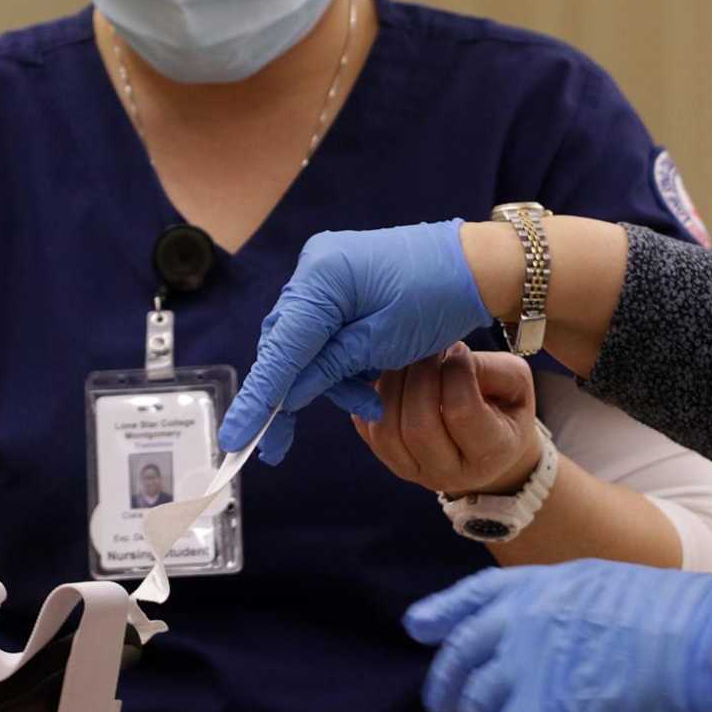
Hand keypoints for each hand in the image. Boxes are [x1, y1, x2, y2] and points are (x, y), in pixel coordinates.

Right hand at [219, 221, 488, 464]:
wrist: (476, 265)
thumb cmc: (438, 297)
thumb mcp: (384, 344)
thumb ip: (329, 369)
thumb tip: (287, 397)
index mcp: (322, 277)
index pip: (281, 348)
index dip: (257, 397)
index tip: (235, 438)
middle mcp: (314, 270)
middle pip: (285, 346)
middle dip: (291, 395)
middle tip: (280, 446)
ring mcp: (325, 275)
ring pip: (304, 345)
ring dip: (326, 381)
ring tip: (368, 403)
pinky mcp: (339, 286)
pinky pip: (322, 333)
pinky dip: (338, 363)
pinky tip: (366, 383)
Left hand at [356, 342, 539, 495]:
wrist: (486, 444)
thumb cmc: (503, 406)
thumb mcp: (515, 384)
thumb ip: (488, 368)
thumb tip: (446, 351)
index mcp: (492, 453)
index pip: (461, 412)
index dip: (455, 372)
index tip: (458, 348)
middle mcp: (450, 472)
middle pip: (419, 425)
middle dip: (419, 376)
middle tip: (426, 346)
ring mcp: (414, 471)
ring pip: (387, 431)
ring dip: (391, 385)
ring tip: (405, 357)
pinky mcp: (388, 461)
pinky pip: (367, 429)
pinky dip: (371, 397)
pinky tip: (388, 374)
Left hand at [403, 561, 711, 711]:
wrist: (699, 643)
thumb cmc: (673, 617)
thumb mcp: (604, 588)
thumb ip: (564, 611)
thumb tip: (552, 644)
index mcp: (538, 585)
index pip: (472, 596)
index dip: (441, 613)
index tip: (417, 627)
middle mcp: (519, 620)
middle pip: (460, 654)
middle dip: (445, 683)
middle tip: (441, 703)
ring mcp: (524, 663)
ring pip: (474, 702)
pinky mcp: (539, 709)